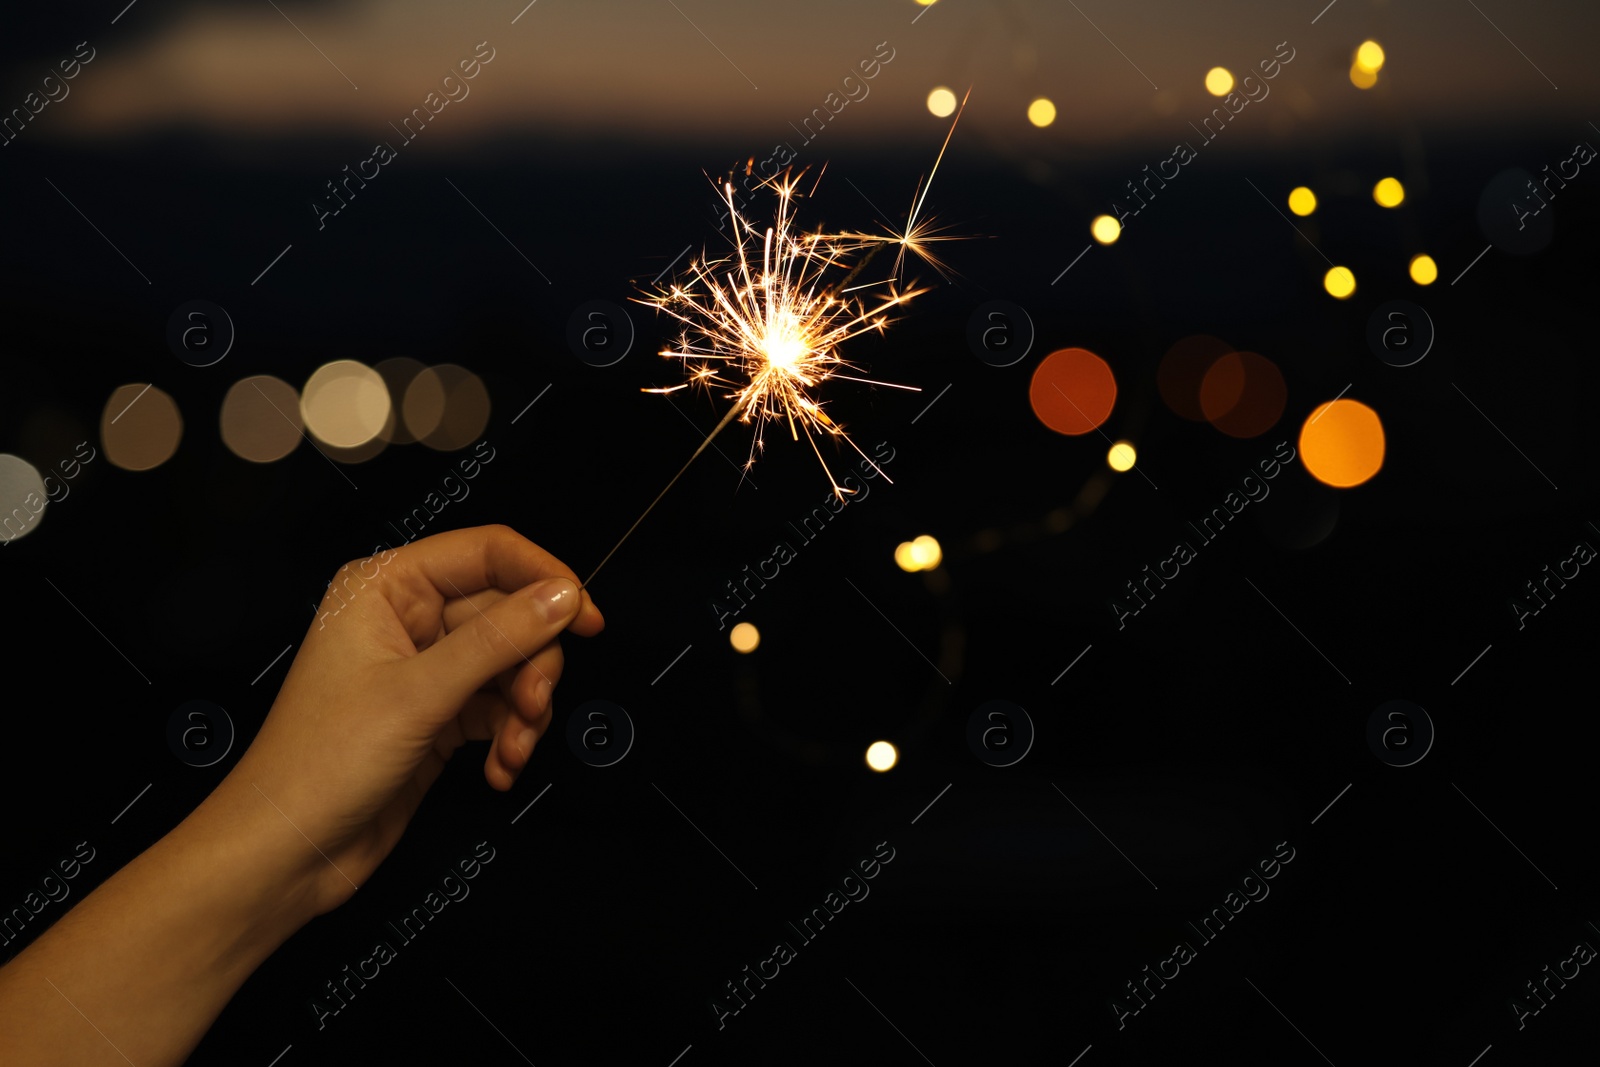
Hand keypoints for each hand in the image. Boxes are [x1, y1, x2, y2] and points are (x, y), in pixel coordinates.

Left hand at [205, 523, 602, 920]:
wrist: (286, 853)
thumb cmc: (315, 766)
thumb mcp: (420, 694)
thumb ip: (499, 639)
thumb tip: (561, 595)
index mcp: (386, 588)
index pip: (488, 554)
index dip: (544, 578)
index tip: (586, 616)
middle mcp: (406, 620)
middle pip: (510, 613)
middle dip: (532, 664)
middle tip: (533, 705)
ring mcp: (424, 670)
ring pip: (511, 664)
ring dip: (524, 711)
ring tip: (513, 748)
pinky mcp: (437, 715)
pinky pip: (499, 707)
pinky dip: (509, 738)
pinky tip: (498, 768)